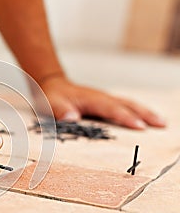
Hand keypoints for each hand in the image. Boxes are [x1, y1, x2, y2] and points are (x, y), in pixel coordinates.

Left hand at [40, 76, 165, 129]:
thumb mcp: (51, 104)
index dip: (125, 118)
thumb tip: (72, 118)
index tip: (139, 127)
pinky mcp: (104, 102)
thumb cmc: (52, 96)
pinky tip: (146, 119)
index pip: (111, 109)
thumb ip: (60, 111)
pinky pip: (124, 105)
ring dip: (145, 112)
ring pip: (129, 104)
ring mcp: (104, 99)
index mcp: (91, 99)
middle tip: (161, 124)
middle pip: (127, 104)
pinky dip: (137, 111)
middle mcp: (101, 97)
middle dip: (144, 114)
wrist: (52, 85)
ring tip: (161, 122)